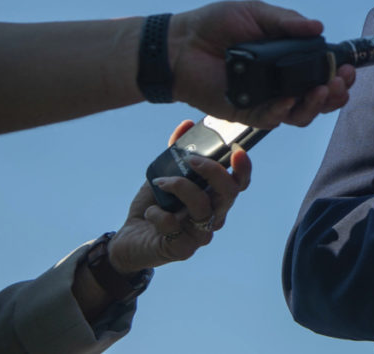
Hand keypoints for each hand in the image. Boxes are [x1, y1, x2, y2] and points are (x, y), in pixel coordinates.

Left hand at [107, 120, 250, 271]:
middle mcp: (214, 215)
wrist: (130, 240)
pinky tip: (149, 212)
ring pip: (204, 207)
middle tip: (192, 160)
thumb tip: (187, 124)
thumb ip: (176, 153)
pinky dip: (158, 213)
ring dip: (181, 187)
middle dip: (213, 171)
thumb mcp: (164, 175)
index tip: (237, 150)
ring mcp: (201, 234)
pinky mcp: (184, 249)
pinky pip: (175, 225)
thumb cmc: (153, 206)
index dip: (243, 168)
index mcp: (214, 197)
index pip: (239, 183)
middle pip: (230, 193)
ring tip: (160, 182)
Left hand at [168, 0, 354, 128]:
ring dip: (317, 105)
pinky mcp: (247, 113)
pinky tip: (289, 100)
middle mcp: (280, 83)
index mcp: (287, 60)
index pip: (321, 72)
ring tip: (322, 91)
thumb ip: (287, 22)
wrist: (180, 44)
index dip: (338, 74)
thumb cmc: (215, 25)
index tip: (348, 68)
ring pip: (301, 114)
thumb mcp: (256, 13)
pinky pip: (272, 119)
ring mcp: (266, 100)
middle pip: (318, 98)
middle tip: (340, 82)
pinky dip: (283, 111)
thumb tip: (318, 27)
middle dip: (335, 93)